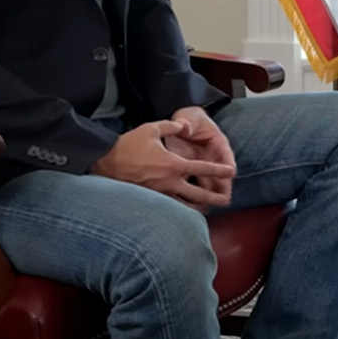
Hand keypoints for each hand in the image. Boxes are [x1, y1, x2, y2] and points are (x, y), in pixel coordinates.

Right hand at [91, 118, 234, 210]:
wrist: (105, 162)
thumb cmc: (128, 145)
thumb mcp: (152, 129)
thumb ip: (172, 126)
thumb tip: (184, 126)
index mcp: (173, 164)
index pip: (203, 168)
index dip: (219, 170)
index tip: (232, 172)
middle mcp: (169, 182)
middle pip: (198, 194)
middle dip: (214, 197)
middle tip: (226, 200)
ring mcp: (160, 193)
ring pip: (184, 205)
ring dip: (198, 207)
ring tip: (209, 210)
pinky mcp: (150, 199)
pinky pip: (169, 207)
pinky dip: (180, 210)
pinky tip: (184, 212)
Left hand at [163, 106, 237, 206]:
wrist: (181, 123)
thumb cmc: (189, 119)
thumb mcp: (189, 117)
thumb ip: (187, 122)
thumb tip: (184, 126)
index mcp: (216, 141)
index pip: (225, 152)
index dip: (228, 162)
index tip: (232, 172)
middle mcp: (212, 156)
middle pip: (219, 172)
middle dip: (223, 185)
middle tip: (225, 198)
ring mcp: (202, 164)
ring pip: (209, 181)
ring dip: (211, 194)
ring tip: (212, 207)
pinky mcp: (191, 171)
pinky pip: (195, 183)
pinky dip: (196, 195)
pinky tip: (195, 206)